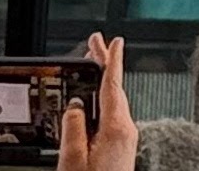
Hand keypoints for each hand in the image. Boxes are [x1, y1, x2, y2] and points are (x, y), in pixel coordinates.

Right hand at [57, 33, 137, 170]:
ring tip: (92, 65)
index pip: (113, 86)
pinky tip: (94, 100)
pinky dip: (103, 99)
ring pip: (114, 101)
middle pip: (115, 89)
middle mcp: (126, 131)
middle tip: (94, 44)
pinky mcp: (121, 148)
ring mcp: (125, 139)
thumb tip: (75, 106)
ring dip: (103, 82)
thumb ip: (73, 129)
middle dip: (105, 65)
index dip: (113, 61)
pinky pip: (112, 114)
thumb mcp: (73, 160)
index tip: (115, 40)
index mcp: (116, 129)